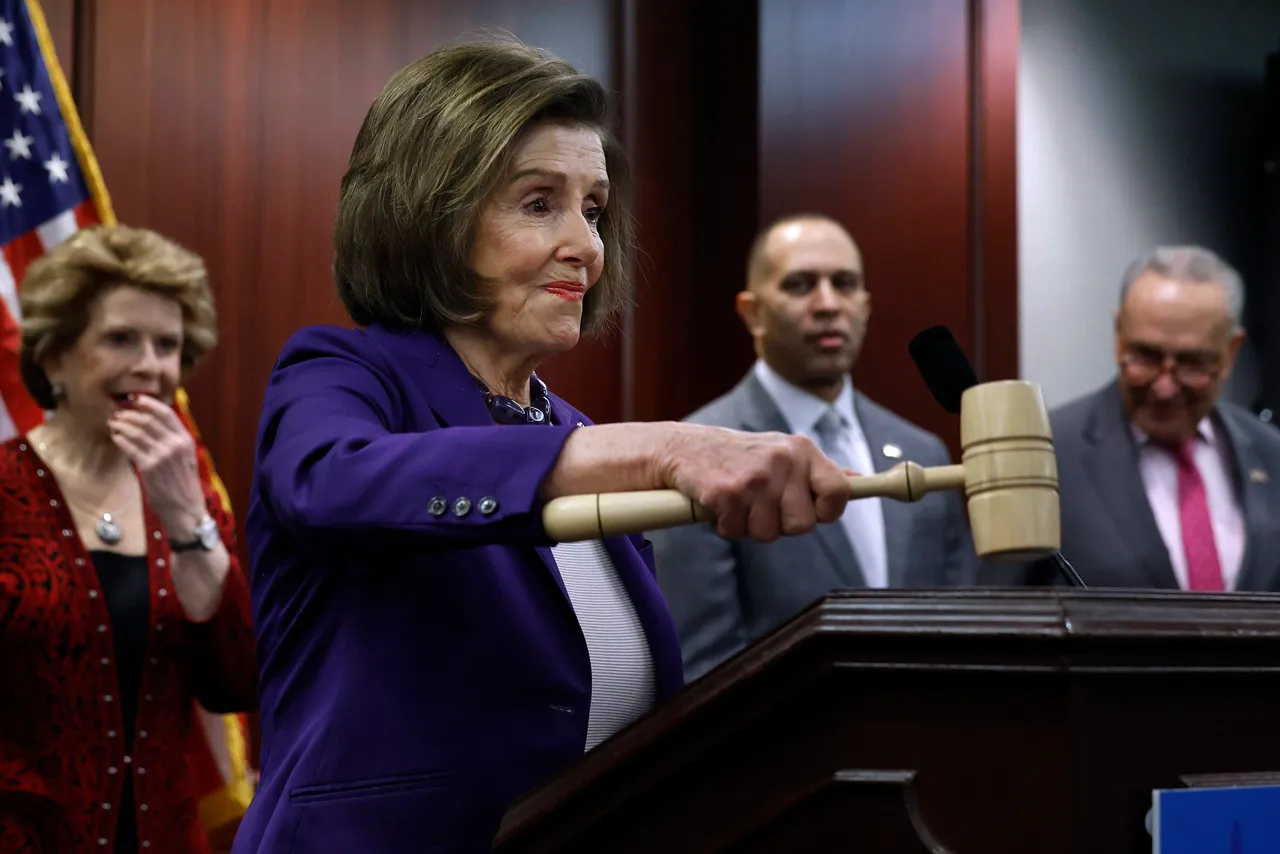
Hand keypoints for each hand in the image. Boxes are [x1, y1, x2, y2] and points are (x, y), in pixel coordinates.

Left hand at [109, 394, 206, 535]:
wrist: (185, 508)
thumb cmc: (183, 484)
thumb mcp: (185, 457)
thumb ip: (173, 440)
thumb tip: (152, 423)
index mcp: (186, 439)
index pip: (166, 413)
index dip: (148, 403)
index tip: (134, 398)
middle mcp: (175, 444)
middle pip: (148, 419)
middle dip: (130, 413)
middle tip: (118, 412)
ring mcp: (162, 455)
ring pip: (137, 431)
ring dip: (121, 424)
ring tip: (113, 423)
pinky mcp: (149, 467)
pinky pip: (130, 447)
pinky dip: (120, 439)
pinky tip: (115, 437)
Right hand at [657, 425, 849, 540]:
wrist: (682, 448)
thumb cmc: (737, 457)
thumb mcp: (783, 453)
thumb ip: (819, 471)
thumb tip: (858, 481)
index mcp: (802, 450)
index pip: (839, 492)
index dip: (825, 512)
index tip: (807, 510)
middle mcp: (783, 459)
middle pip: (802, 525)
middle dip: (778, 524)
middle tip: (759, 504)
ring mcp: (755, 476)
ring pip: (767, 534)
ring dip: (748, 527)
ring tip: (737, 502)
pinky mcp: (727, 492)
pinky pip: (736, 532)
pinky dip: (725, 526)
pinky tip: (719, 505)